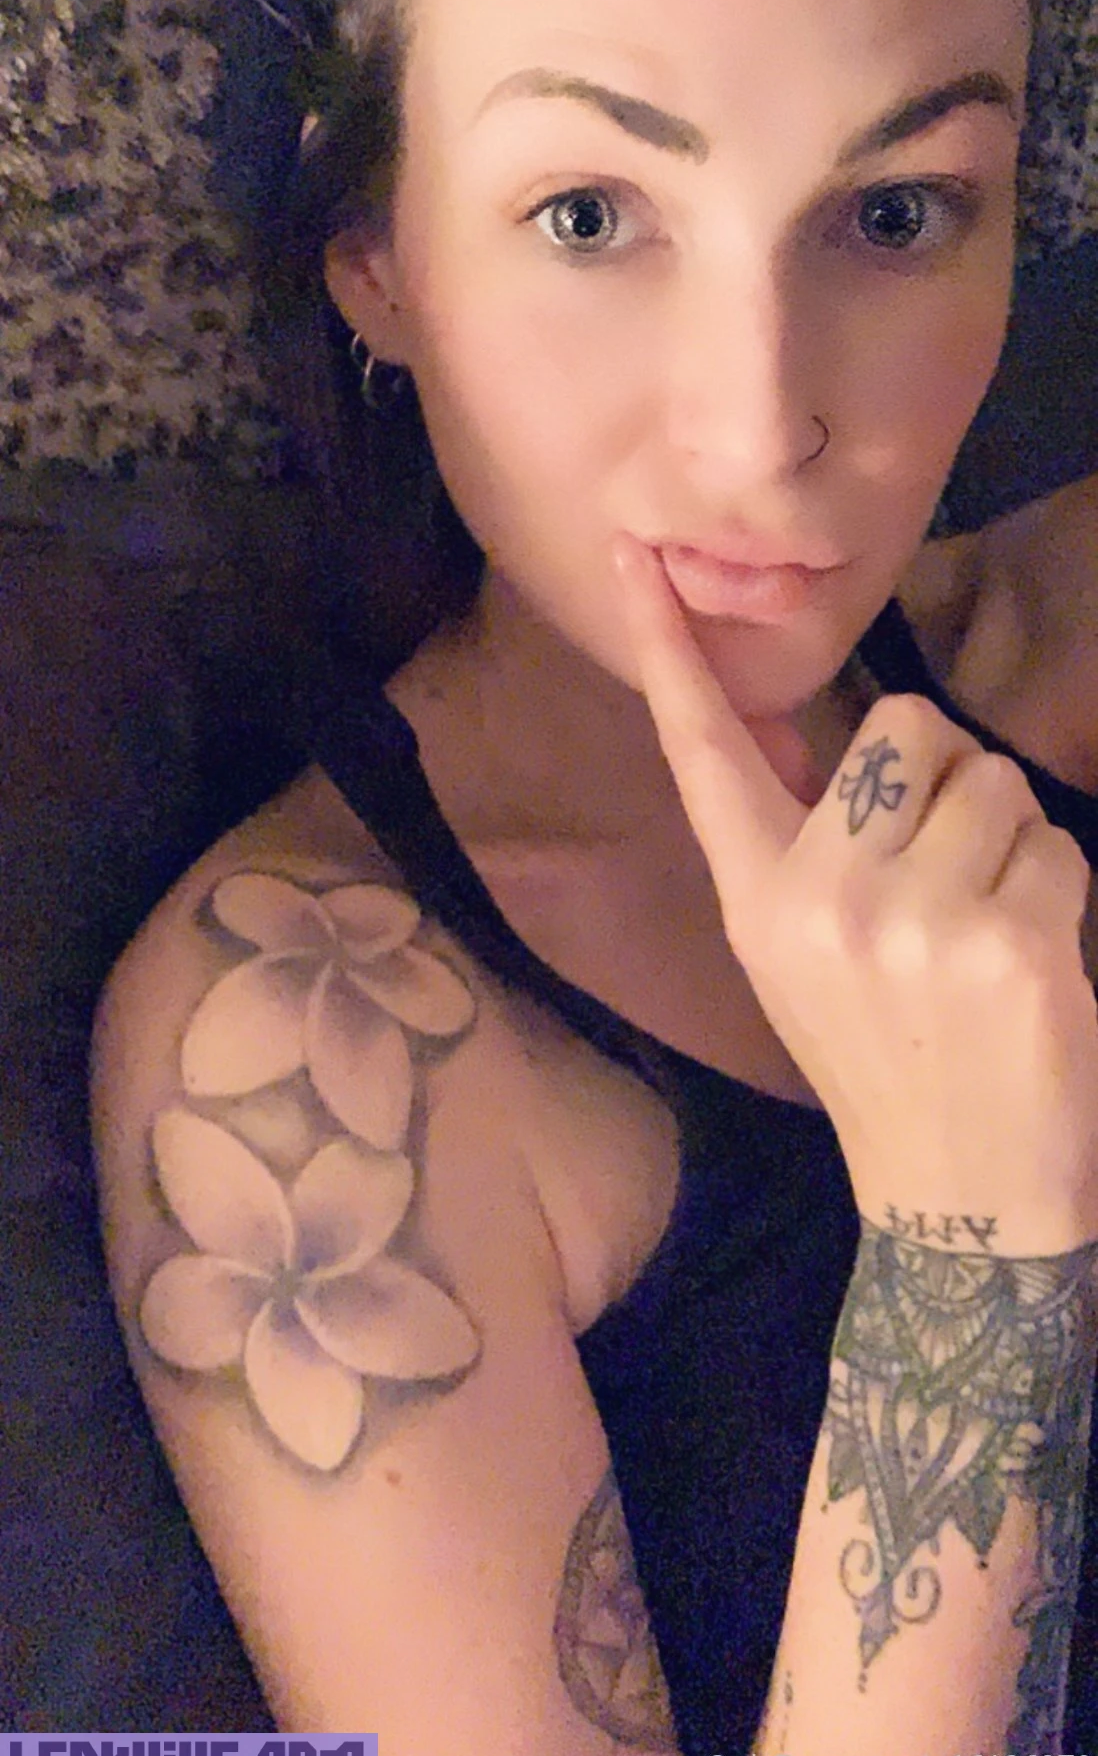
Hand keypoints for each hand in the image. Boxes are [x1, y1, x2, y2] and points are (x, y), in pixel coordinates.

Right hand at [614, 534, 1097, 1252]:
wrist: (959, 1197)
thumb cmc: (888, 1055)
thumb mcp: (801, 956)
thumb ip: (801, 843)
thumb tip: (806, 724)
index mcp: (758, 897)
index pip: (705, 753)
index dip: (669, 652)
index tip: (640, 558)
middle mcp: (821, 899)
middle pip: (907, 724)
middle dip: (946, 775)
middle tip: (945, 871)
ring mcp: (913, 921)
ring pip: (994, 780)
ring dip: (1010, 842)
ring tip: (986, 930)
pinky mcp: (1008, 943)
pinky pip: (1057, 845)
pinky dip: (1059, 892)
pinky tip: (1029, 967)